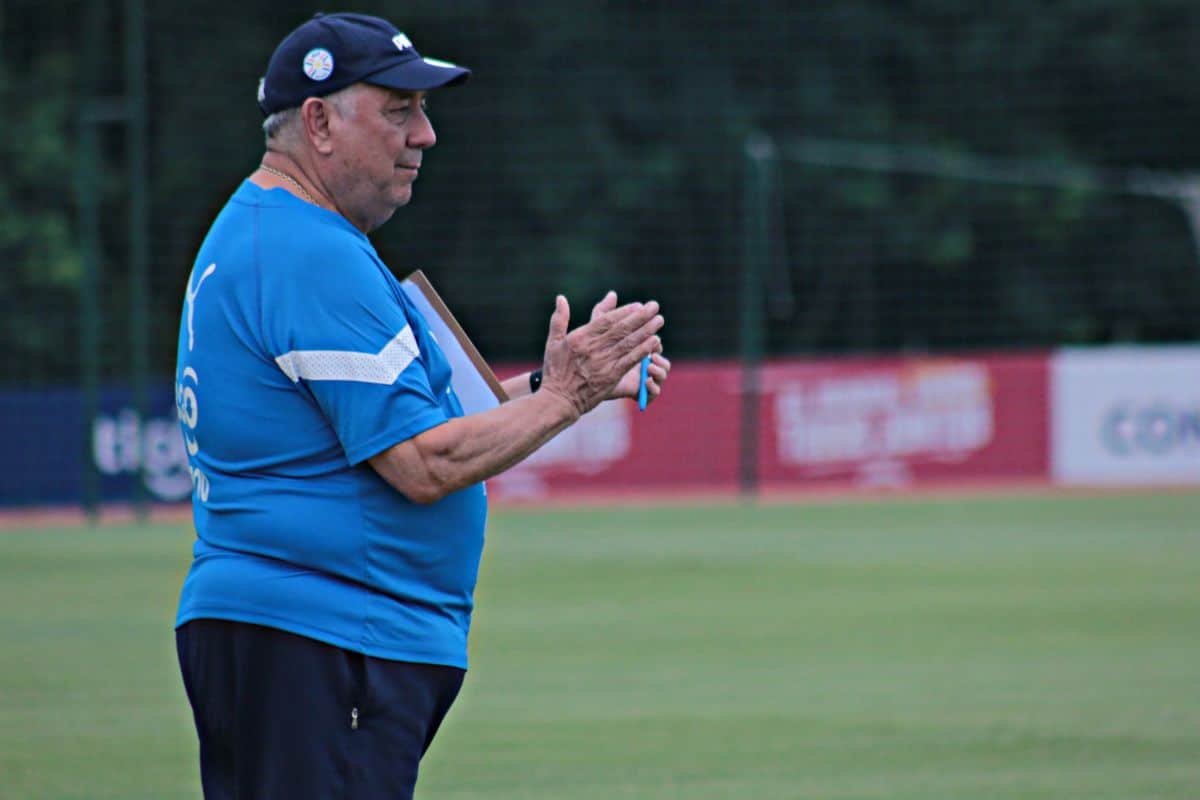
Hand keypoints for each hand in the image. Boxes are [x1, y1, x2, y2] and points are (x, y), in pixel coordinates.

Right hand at [539, 292, 663, 417]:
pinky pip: (630, 360)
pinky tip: (654, 342)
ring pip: (628, 343)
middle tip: (655, 306)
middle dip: (640, 317)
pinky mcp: (611, 376)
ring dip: (646, 331)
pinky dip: (643, 350)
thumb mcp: (553, 342)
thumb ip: (559, 319)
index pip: (607, 321)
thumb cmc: (555, 371)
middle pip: (621, 329)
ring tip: (659, 321)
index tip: (638, 305)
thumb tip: (561, 298)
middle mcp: (593, 348)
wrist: (559, 400)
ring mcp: (603, 363)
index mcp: (580, 338)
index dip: (624, 312)